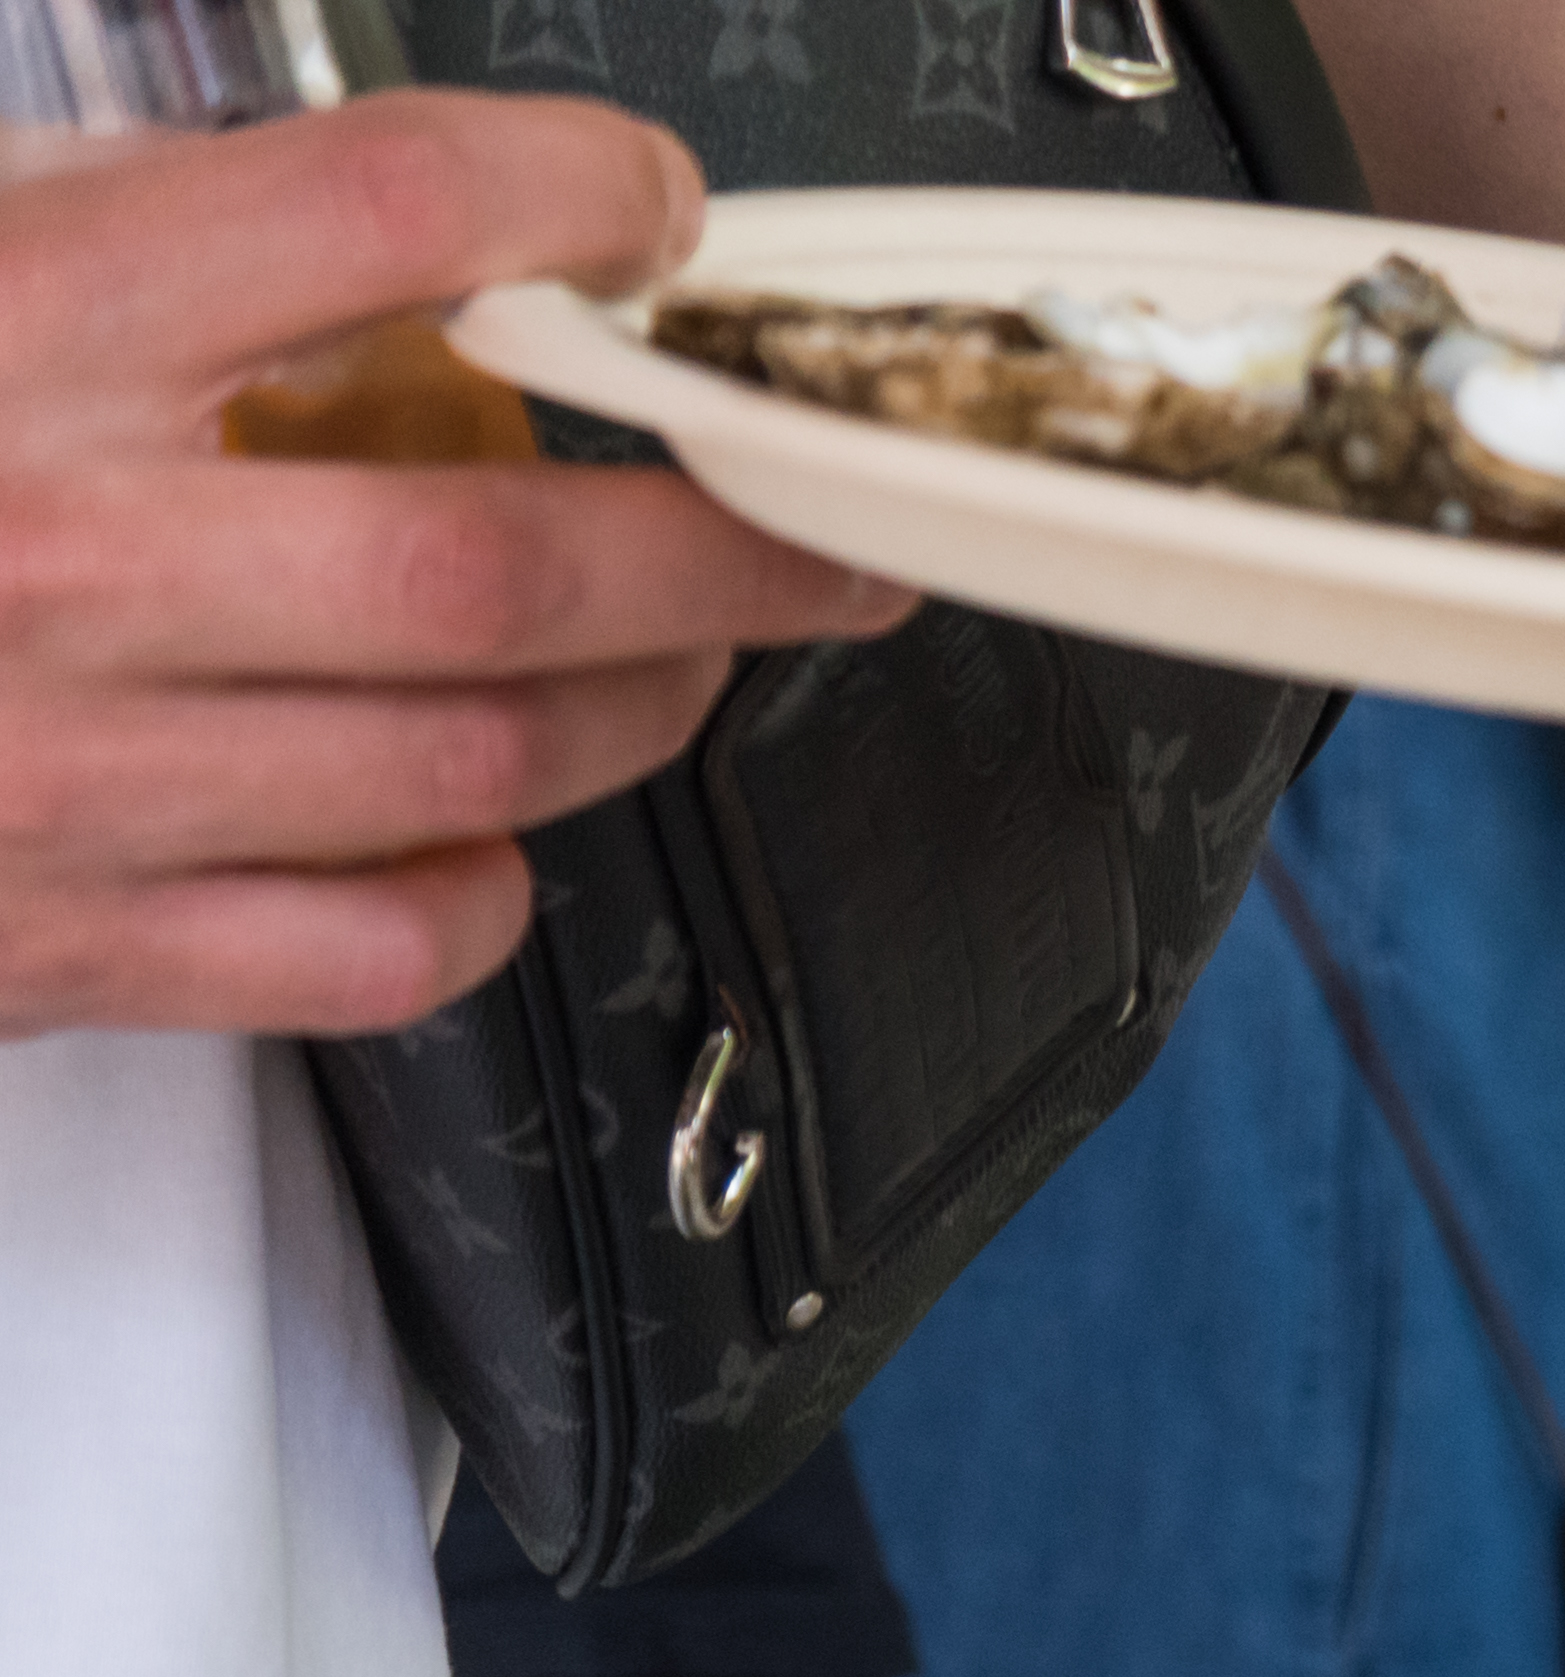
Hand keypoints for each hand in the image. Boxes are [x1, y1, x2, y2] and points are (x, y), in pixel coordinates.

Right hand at [0, 91, 906, 1037]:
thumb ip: (110, 227)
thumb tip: (388, 227)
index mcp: (10, 324)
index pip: (385, 208)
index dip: (577, 189)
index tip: (656, 211)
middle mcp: (57, 551)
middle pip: (512, 553)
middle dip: (726, 535)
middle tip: (829, 514)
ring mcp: (68, 771)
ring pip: (487, 755)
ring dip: (643, 702)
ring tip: (690, 647)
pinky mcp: (59, 945)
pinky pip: (379, 943)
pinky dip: (477, 883)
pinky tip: (474, 823)